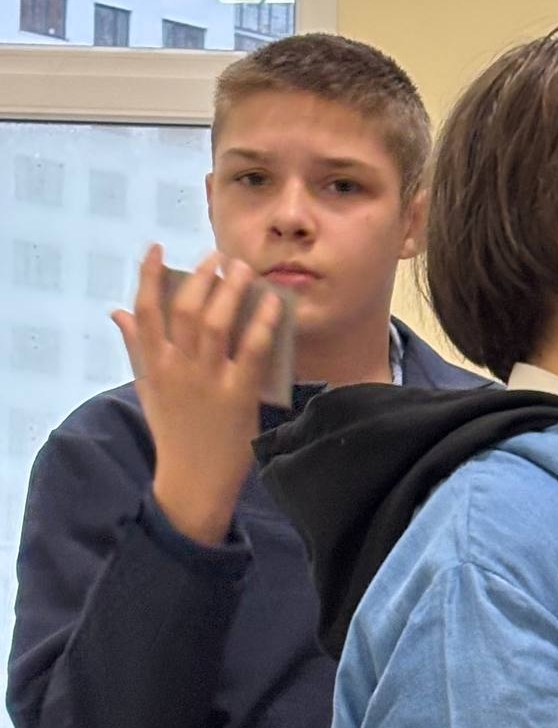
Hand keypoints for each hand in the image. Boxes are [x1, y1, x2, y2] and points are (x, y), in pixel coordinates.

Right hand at [114, 245, 279, 546]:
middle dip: (200, 276)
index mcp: (153, 365)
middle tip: (217, 256)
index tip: (155, 247)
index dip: (148, 275)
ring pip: (214, 322)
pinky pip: (251, 351)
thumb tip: (116, 312)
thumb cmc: (173, 432)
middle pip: (184, 309)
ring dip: (230, 290)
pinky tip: (272, 303)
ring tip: (243, 269)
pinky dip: (261, 323)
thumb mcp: (148, 388)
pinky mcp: (237, 395)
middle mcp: (176, 368)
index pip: (144, 311)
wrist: (192, 480)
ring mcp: (206, 381)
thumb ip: (135, 347)